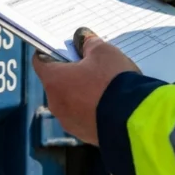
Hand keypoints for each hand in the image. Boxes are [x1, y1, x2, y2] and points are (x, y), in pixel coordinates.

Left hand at [32, 28, 139, 145]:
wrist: (135, 122)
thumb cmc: (113, 82)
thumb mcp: (103, 52)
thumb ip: (89, 43)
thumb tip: (82, 39)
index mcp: (53, 80)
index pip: (40, 61)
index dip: (51, 53)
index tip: (64, 50)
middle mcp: (56, 103)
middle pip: (57, 83)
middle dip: (71, 74)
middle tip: (91, 67)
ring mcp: (69, 122)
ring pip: (71, 102)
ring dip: (82, 94)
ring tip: (106, 87)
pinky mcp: (85, 136)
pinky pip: (84, 118)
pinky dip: (93, 110)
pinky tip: (111, 105)